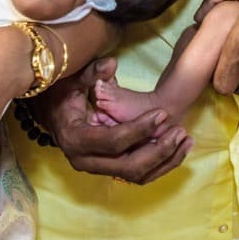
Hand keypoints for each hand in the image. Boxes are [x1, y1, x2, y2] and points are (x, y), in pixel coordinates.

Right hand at [34, 58, 190, 183]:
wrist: (53, 115)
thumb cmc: (62, 95)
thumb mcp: (73, 80)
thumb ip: (92, 73)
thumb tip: (111, 64)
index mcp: (76, 140)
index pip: (113, 142)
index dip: (139, 129)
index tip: (162, 114)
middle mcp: (85, 161)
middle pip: (128, 166)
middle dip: (157, 150)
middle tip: (179, 131)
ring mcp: (98, 169)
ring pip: (137, 175)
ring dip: (164, 161)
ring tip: (185, 140)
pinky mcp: (110, 170)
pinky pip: (139, 174)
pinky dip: (161, 165)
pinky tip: (179, 149)